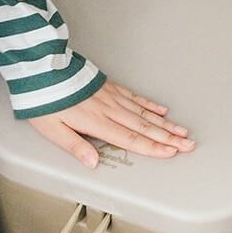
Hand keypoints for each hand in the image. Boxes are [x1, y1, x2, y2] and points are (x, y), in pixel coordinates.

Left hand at [28, 80, 194, 167]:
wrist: (43, 69)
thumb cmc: (45, 101)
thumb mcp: (52, 130)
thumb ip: (75, 147)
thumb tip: (92, 163)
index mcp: (96, 122)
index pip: (130, 139)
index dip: (153, 147)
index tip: (171, 153)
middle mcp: (108, 109)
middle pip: (144, 126)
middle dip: (168, 137)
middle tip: (188, 144)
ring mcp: (110, 97)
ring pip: (144, 112)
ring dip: (165, 123)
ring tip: (182, 130)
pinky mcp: (108, 87)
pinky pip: (134, 97)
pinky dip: (150, 104)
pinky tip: (161, 109)